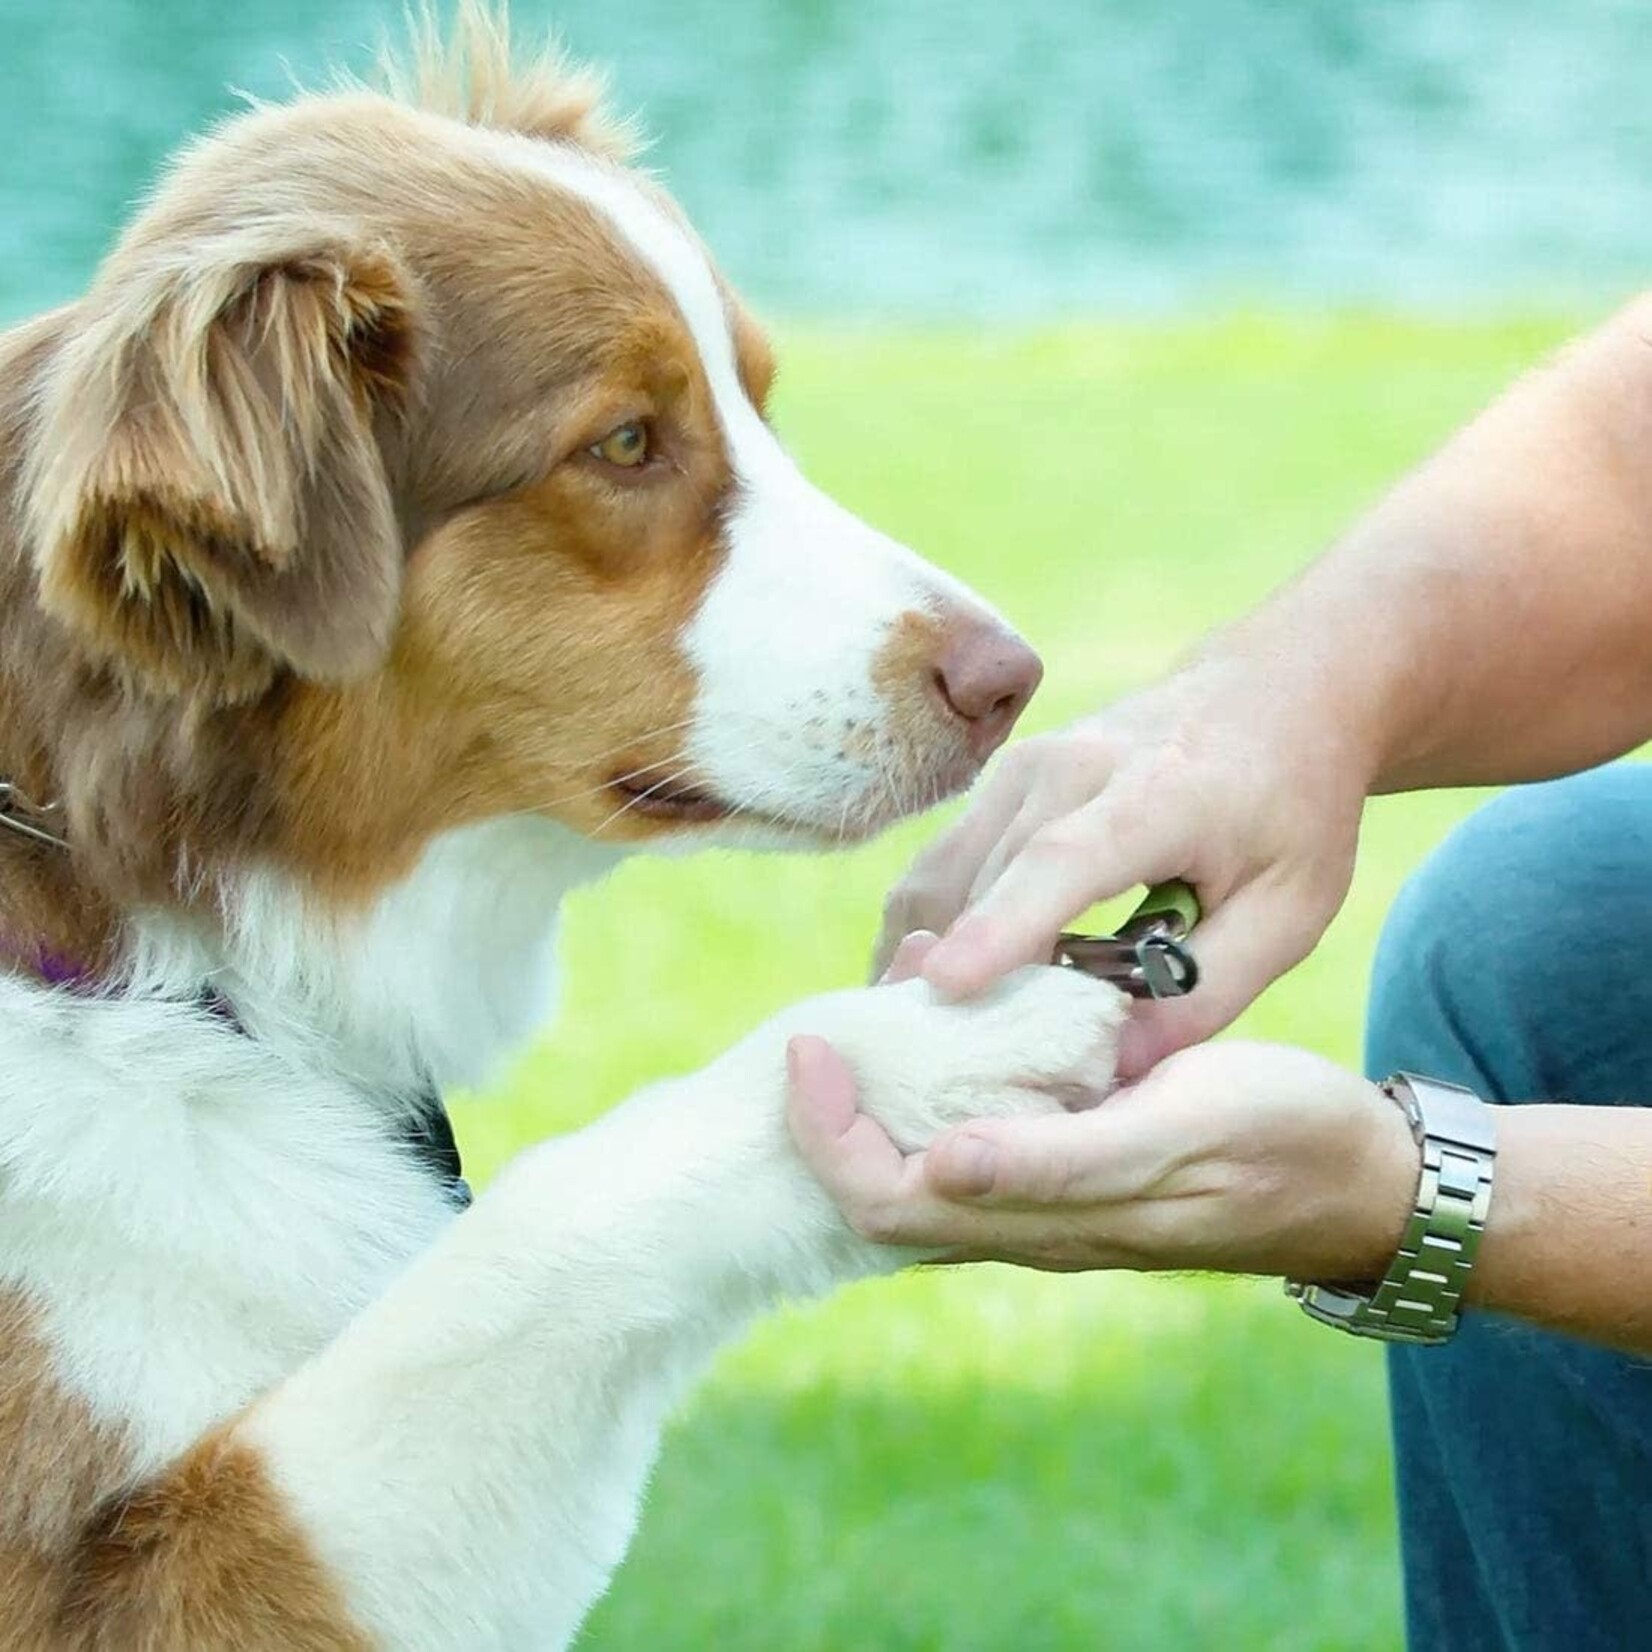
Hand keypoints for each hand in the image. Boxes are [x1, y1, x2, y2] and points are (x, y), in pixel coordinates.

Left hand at [787, 1031, 1418, 1281]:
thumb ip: (1054, 1161)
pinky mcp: (1080, 1172)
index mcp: (1042, 1220)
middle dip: (838, 1114)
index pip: (882, 1201)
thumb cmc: (1277, 1142)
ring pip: (927, 1167)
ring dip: (887, 1099)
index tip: (811, 1045)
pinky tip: (959, 1022)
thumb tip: (935, 1166)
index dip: (826, 1133)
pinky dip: (943, 1087)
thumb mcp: (1170, 1134)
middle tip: (835, 1022)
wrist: (1362, 1179)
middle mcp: (1030, 1223)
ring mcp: (1053, 1203)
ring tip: (886, 1004)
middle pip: (885, 1191)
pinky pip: (979, 1143)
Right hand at [877, 658, 1369, 1074]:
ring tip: (914, 1045)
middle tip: (932, 1078)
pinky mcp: (997, 778)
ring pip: (943, 877)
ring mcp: (1021, 765)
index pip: (1062, 860)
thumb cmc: (1291, 808)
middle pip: (984, 884)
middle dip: (949, 979)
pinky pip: (942, 866)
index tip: (944, 984)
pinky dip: (930, 930)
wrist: (1272, 691)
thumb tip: (1110, 1066)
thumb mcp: (1291, 912)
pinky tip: (933, 990)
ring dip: (921, 959)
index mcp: (1157, 794)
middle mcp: (1070, 765)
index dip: (1002, 926)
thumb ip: (1207, 993)